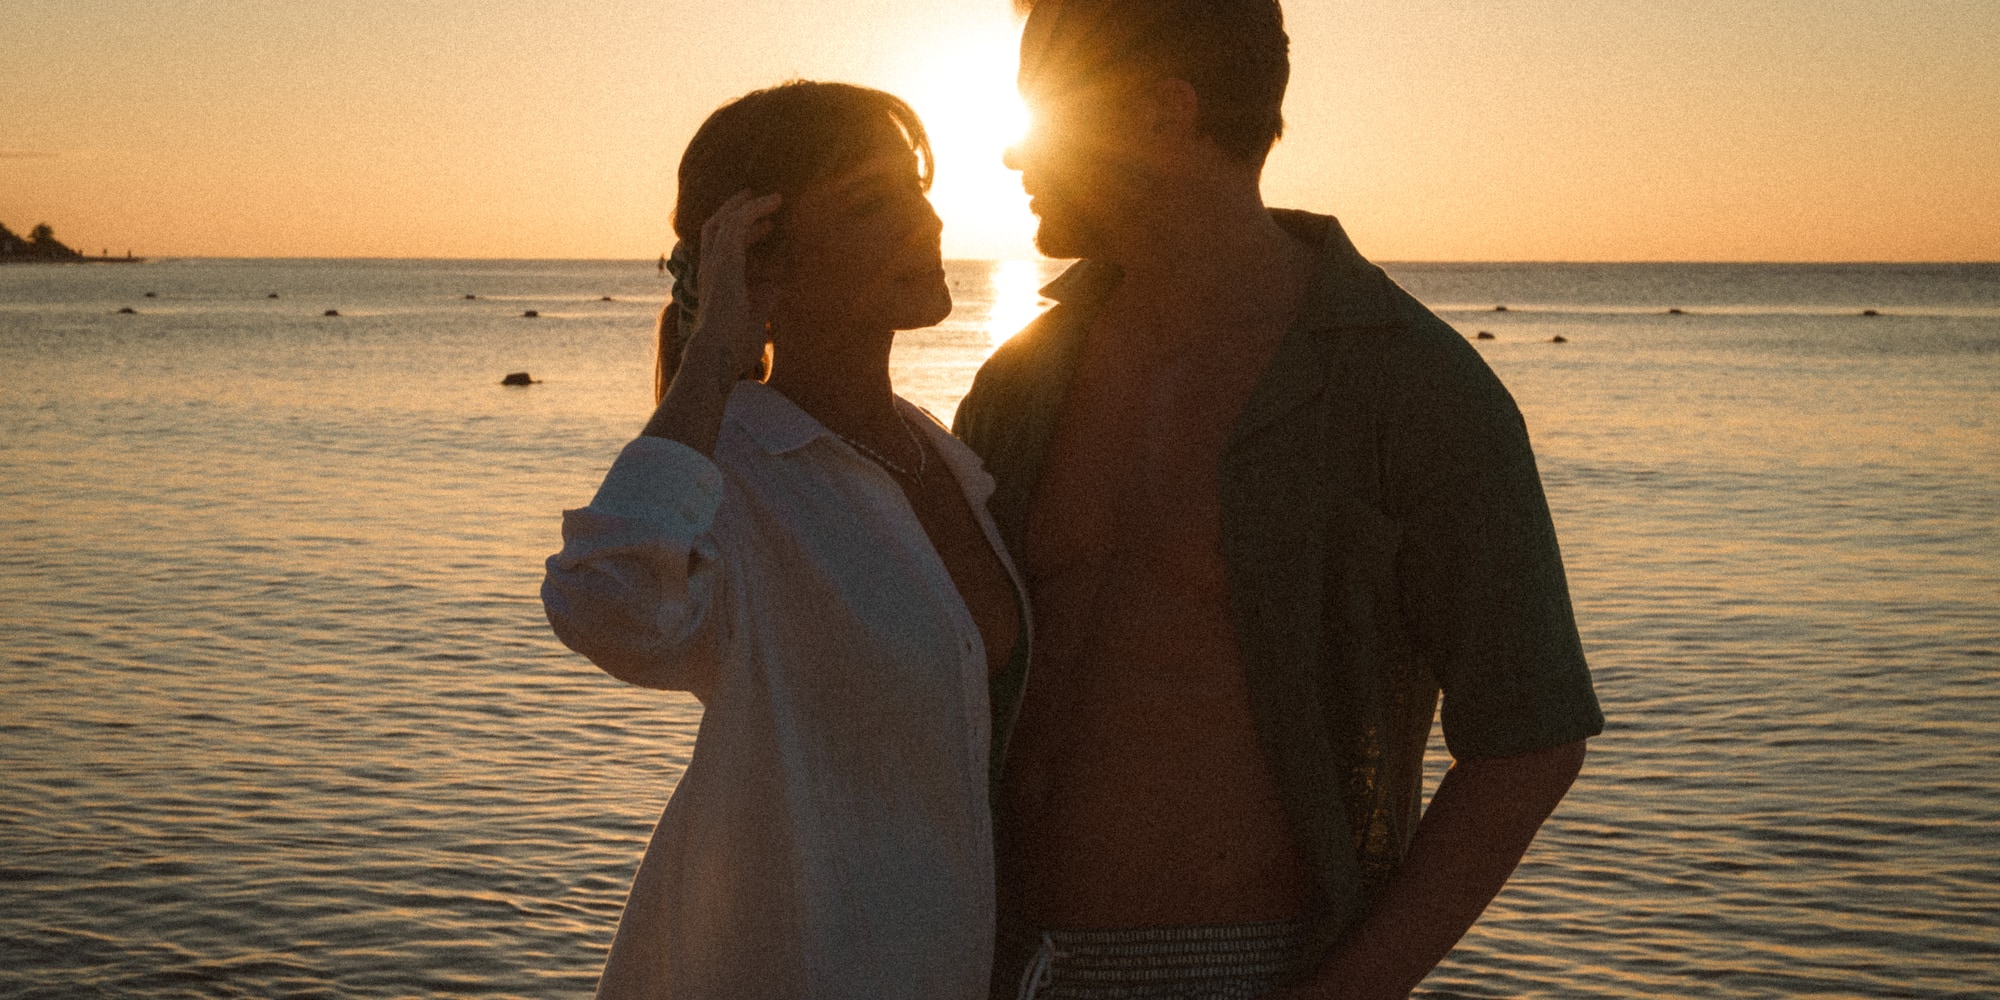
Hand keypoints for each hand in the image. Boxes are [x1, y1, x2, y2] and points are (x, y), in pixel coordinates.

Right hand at [682, 190, 781, 383]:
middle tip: (753, 196)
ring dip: (747, 206)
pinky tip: (773, 202)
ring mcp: (713, 263)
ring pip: (724, 221)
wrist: (719, 352)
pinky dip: (754, 209)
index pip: (725, 250)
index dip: (746, 236)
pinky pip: (737, 223)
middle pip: (715, 228)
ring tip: (772, 197)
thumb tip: (775, 288)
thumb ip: (762, 302)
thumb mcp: (755, 320)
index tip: (768, 227)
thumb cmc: (734, 347)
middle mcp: (709, 269)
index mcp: (714, 284)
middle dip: (734, 210)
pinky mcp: (724, 259)